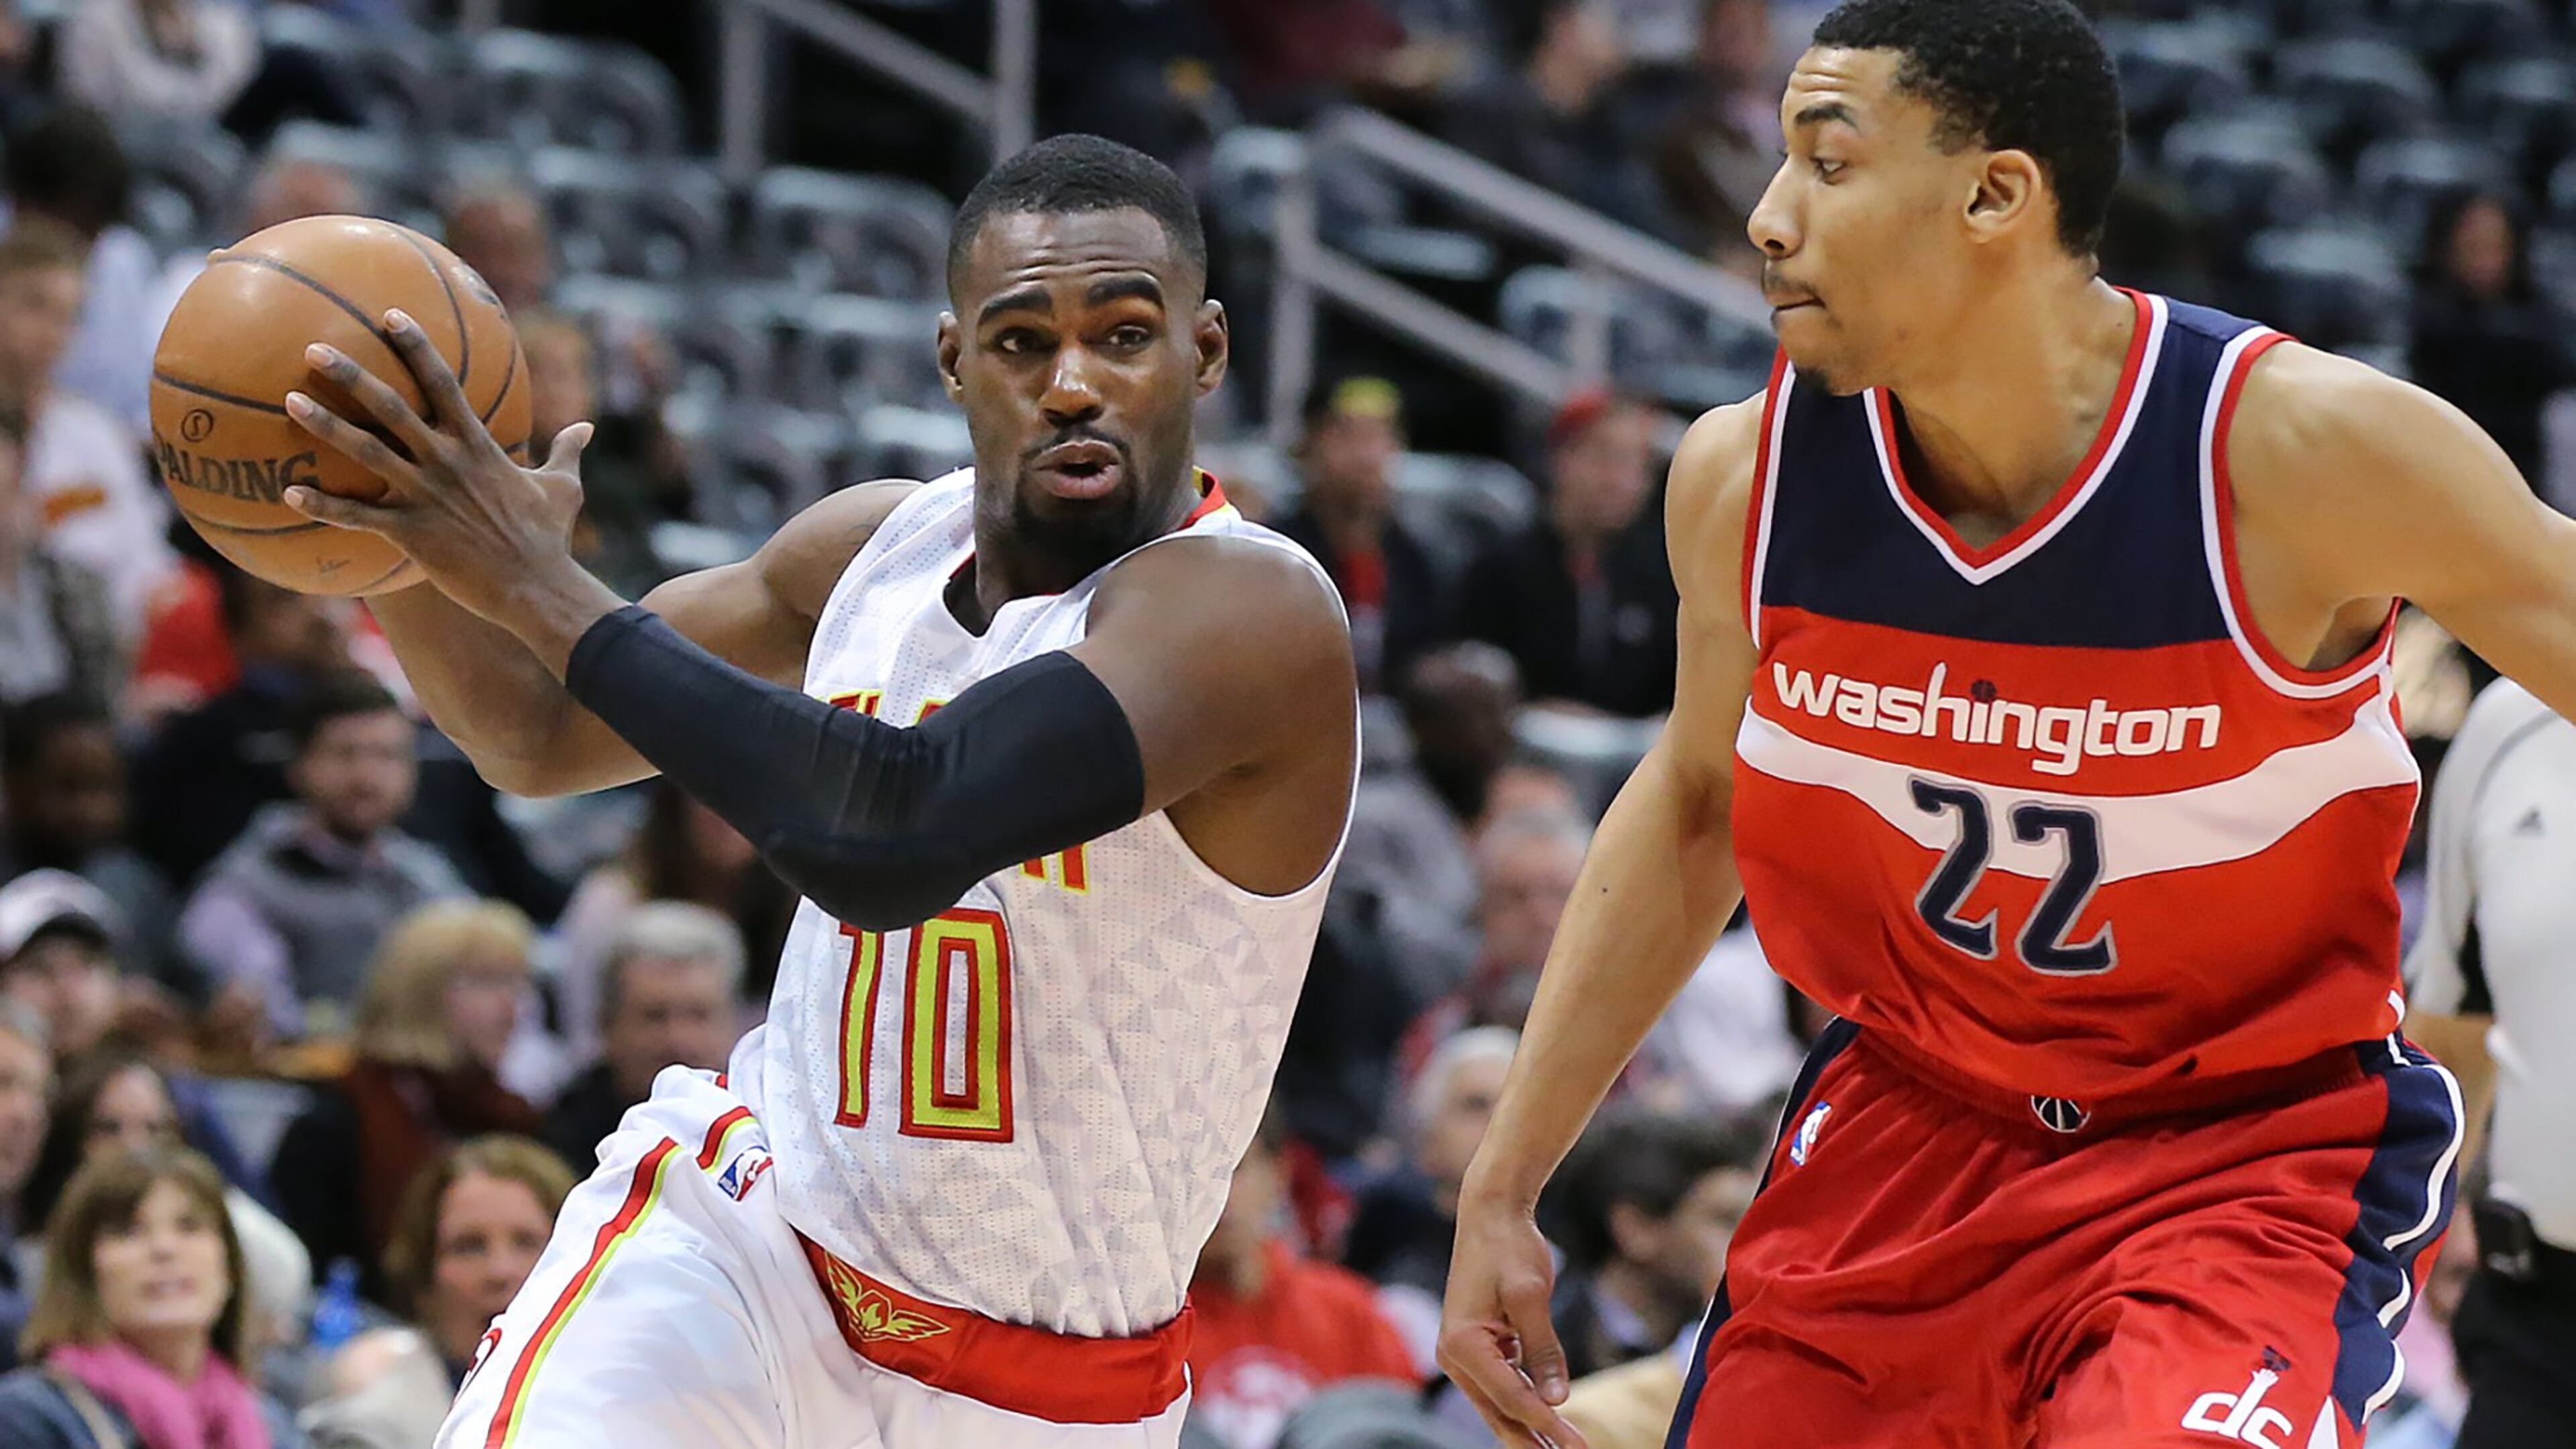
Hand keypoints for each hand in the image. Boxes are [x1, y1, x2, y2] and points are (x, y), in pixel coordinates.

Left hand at [285, 309, 621, 672]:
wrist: (536, 588)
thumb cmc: (549, 539)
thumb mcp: (565, 487)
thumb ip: (568, 451)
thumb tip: (588, 428)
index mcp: (478, 446)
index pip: (444, 384)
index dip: (416, 347)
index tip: (390, 316)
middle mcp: (447, 463)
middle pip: (392, 407)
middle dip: (352, 375)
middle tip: (314, 348)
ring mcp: (426, 496)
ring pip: (367, 453)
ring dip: (326, 426)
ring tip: (289, 401)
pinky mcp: (411, 534)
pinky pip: (358, 517)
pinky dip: (323, 505)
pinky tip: (289, 492)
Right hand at [1438, 1189, 1585, 1448]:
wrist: (1491, 1215)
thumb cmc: (1510, 1248)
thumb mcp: (1531, 1297)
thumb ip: (1544, 1350)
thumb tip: (1557, 1400)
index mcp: (1462, 1345)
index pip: (1511, 1397)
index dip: (1545, 1424)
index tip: (1575, 1445)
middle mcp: (1454, 1356)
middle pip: (1499, 1411)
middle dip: (1534, 1438)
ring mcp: (1462, 1354)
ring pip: (1499, 1403)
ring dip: (1530, 1425)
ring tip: (1563, 1447)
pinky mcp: (1476, 1348)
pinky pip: (1502, 1384)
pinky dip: (1525, 1401)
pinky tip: (1549, 1418)